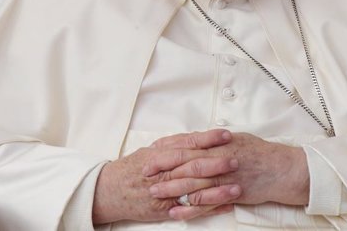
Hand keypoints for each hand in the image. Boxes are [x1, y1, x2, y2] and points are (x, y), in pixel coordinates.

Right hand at [92, 129, 241, 223]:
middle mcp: (162, 172)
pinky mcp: (165, 210)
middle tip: (236, 160)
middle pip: (192, 166)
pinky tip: (226, 206)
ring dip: (217, 190)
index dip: (208, 139)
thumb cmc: (132, 169)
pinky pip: (190, 211)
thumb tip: (197, 136)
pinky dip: (209, 209)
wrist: (109, 191)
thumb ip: (173, 144)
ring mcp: (164, 193)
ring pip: (194, 190)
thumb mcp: (150, 150)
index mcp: (160, 154)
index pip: (188, 144)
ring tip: (237, 187)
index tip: (226, 135)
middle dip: (216, 163)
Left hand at [146, 132, 309, 218]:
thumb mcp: (235, 139)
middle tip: (144, 174)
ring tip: (154, 194)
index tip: (149, 152)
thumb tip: (196, 138)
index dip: (166, 149)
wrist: (282, 168)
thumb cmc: (259, 152)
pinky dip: (190, 208)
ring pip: (193, 183)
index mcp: (218, 143)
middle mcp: (219, 158)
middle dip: (162, 168)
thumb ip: (214, 140)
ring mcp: (224, 177)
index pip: (186, 144)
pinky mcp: (231, 194)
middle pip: (185, 163)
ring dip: (171, 189)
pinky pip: (207, 203)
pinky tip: (176, 212)